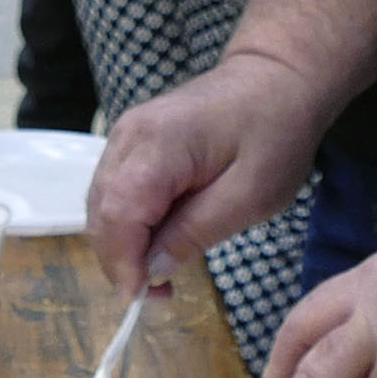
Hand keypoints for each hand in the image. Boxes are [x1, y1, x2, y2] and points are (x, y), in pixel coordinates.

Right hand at [83, 48, 323, 297]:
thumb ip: (196, 232)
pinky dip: (127, 222)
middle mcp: (128, 136)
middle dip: (118, 260)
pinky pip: (114, 189)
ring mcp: (126, 134)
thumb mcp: (250, 195)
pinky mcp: (134, 139)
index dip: (122, 263)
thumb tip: (152, 268)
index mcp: (157, 146)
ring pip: (100, 203)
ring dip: (121, 244)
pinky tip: (157, 240)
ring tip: (158, 273)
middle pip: (99, 212)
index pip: (117, 215)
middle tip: (157, 295)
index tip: (143, 300)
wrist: (277, 77)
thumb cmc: (275, 133)